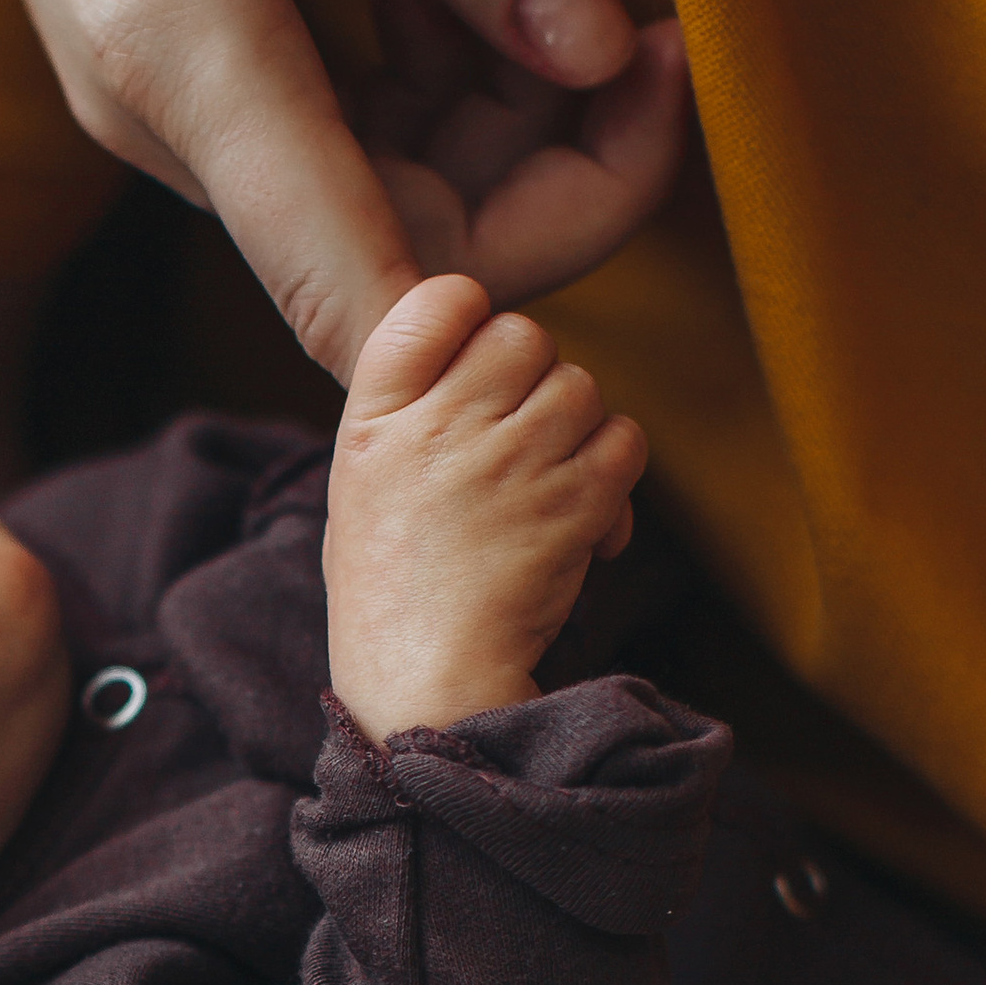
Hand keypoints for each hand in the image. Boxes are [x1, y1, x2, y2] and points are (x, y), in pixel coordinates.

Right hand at [0, 0, 659, 377]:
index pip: (371, 304)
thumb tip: (593, 49)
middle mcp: (161, 121)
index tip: (642, 105)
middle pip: (404, 265)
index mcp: (185, 54)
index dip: (534, 278)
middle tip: (642, 13)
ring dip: (497, 112)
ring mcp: (158, 103)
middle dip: (557, 169)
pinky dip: (428, 72)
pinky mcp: (170, 65)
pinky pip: (334, 133)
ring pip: (381, 200)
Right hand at [323, 275, 648, 734]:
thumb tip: (482, 334)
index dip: (471, 318)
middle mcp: (440, 427)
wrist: (427, 685)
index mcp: (374, 416)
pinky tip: (581, 517)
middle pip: (524, 335)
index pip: (438, 299)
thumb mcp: (361, 479)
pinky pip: (624, 440)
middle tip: (516, 440)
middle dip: (533, 379)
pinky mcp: (573, 504)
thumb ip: (407, 400)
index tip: (473, 366)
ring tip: (543, 488)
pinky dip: (613, 472)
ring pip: (580, 388)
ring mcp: (509, 462)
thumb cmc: (391, 588)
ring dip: (577, 431)